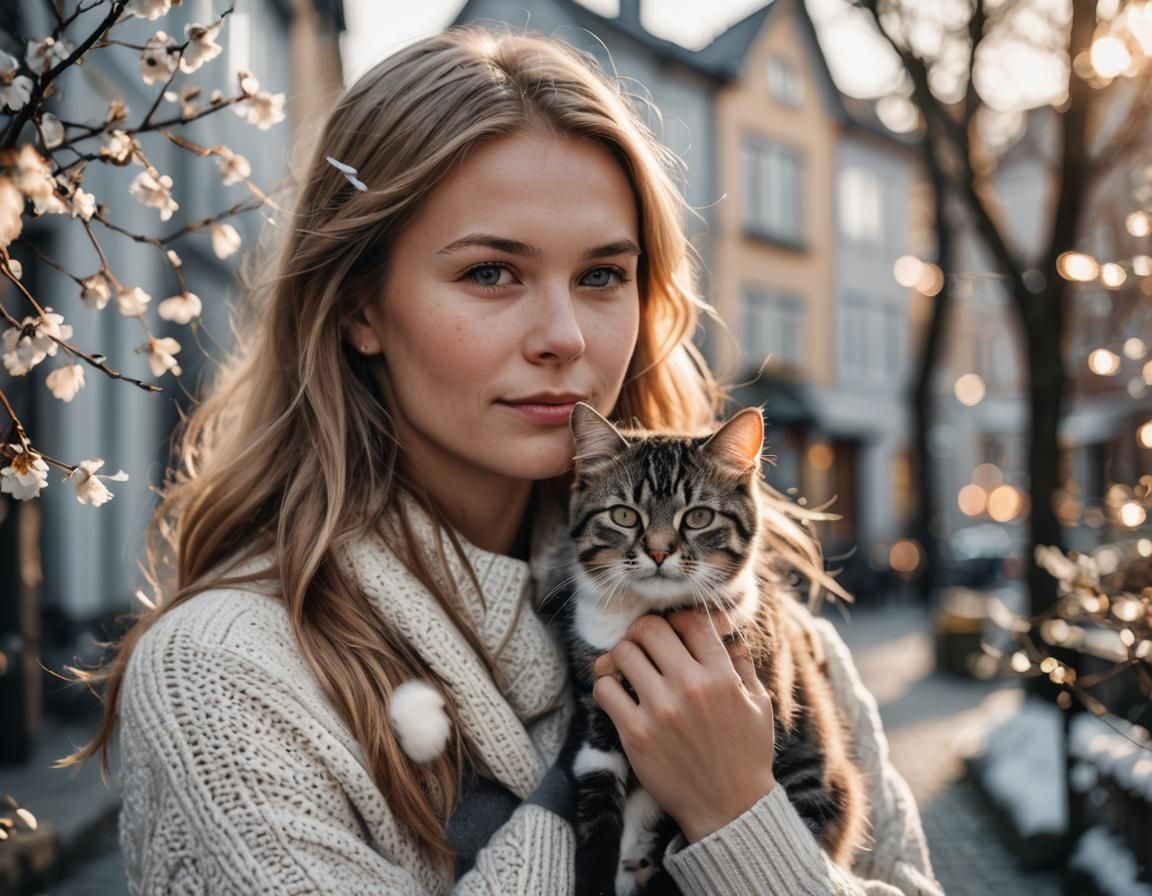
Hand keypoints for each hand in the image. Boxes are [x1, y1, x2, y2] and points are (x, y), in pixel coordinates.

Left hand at [591, 609, 777, 842]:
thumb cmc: (746, 755)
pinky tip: (619, 694)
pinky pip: (605, 689)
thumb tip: (727, 637)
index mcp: (722, 677)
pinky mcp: (635, 734)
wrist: (729, 809)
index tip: (674, 632)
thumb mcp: (758, 705)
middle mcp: (690, 687)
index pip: (690, 621)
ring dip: (624, 656)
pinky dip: (608, 686)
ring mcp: (660, 710)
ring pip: (623, 653)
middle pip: (650, 629)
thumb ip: (742, 666)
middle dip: (645, 632)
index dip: (679, 620)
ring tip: (631, 669)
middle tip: (645, 646)